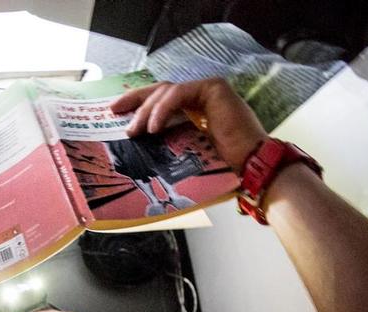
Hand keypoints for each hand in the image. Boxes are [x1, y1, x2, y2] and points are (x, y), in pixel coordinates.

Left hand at [110, 78, 267, 172]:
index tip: (118, 113)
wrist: (251, 166)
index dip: (139, 104)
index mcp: (196, 108)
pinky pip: (179, 93)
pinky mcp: (214, 88)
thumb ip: (169, 140)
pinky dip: (164, 109)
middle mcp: (202, 95)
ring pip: (167, 91)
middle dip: (136, 100)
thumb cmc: (225, 165)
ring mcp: (209, 89)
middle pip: (161, 89)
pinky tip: (154, 126)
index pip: (163, 99)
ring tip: (136, 130)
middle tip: (116, 111)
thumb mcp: (186, 151)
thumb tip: (140, 144)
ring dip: (147, 110)